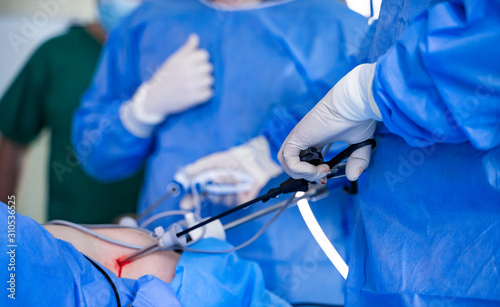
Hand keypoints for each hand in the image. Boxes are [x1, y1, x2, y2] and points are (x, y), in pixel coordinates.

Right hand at [130, 34, 213, 122]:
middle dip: (204, 71)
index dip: (201, 59)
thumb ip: (186, 49)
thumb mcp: (173, 61)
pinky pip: (209, 93)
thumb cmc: (165, 76)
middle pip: (209, 67)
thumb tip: (195, 37)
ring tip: (196, 84)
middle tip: (195, 75)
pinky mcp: (193, 99)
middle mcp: (187, 73)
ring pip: (210, 80)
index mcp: (182, 62)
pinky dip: (205, 93)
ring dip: (205, 82)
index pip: (204, 55)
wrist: (155, 98)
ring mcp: (191, 87)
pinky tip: (197, 92)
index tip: (195, 64)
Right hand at [177, 136, 281, 207]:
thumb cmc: (231, 159)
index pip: (196, 196)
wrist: (251, 159)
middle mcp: (219, 192)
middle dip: (216, 187)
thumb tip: (183, 174)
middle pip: (212, 198)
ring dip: (228, 187)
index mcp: (209, 184)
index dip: (189, 201)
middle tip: (219, 176)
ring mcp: (231, 197)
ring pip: (224, 200)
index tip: (185, 204)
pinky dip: (238, 192)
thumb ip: (197, 168)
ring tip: (233, 175)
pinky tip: (240, 183)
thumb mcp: (212, 161)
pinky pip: (237, 202)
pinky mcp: (243, 200)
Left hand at [278, 63, 381, 182]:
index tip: (327, 176)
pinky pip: (288, 160)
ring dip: (304, 174)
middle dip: (308, 176)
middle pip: (294, 165)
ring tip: (321, 171)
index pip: (305, 161)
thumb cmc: (357, 117)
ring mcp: (299, 137)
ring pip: (287, 164)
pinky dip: (300, 170)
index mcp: (316, 139)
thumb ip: (357, 161)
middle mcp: (305, 138)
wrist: (353, 105)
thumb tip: (353, 176)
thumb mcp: (359, 144)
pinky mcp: (296, 137)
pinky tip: (316, 168)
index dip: (313, 173)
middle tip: (324, 175)